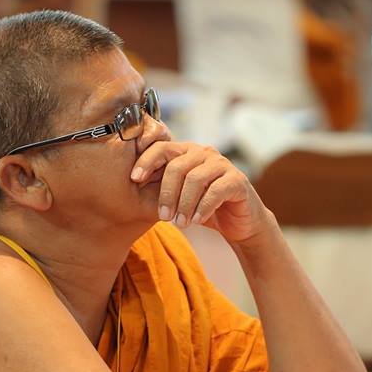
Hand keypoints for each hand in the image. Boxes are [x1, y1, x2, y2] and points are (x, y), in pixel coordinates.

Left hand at [129, 141, 273, 242]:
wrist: (239, 223)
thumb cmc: (204, 208)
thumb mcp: (179, 197)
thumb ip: (162, 187)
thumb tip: (132, 184)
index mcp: (187, 152)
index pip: (162, 147)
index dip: (147, 161)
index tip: (134, 179)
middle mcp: (204, 153)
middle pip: (178, 166)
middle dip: (166, 193)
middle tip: (163, 217)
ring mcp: (223, 164)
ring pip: (196, 179)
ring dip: (184, 204)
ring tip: (180, 224)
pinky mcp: (238, 180)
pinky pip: (216, 191)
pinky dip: (203, 207)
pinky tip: (196, 220)